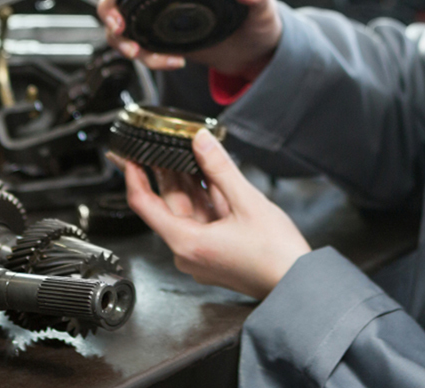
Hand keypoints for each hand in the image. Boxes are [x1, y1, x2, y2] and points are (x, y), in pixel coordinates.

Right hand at [97, 0, 282, 77]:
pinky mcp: (161, 41)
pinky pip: (137, 46)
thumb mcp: (262, 5)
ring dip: (120, 38)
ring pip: (122, 21)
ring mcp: (160, 18)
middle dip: (111, 7)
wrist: (256, 53)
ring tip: (136, 53)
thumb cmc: (259, 20)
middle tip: (118, 27)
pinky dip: (145, 58)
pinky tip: (170, 63)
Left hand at [112, 130, 310, 299]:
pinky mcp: (215, 251)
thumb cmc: (276, 256)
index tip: (126, 156)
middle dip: (166, 170)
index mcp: (186, 243)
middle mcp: (188, 251)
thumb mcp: (246, 201)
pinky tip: (208, 174)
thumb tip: (200, 140)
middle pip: (168, 203)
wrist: (298, 284)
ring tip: (186, 150)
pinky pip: (202, 217)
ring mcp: (201, 252)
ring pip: (186, 208)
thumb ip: (220, 167)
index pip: (144, 204)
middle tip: (159, 142)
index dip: (132, 175)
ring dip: (187, 180)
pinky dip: (204, 195)